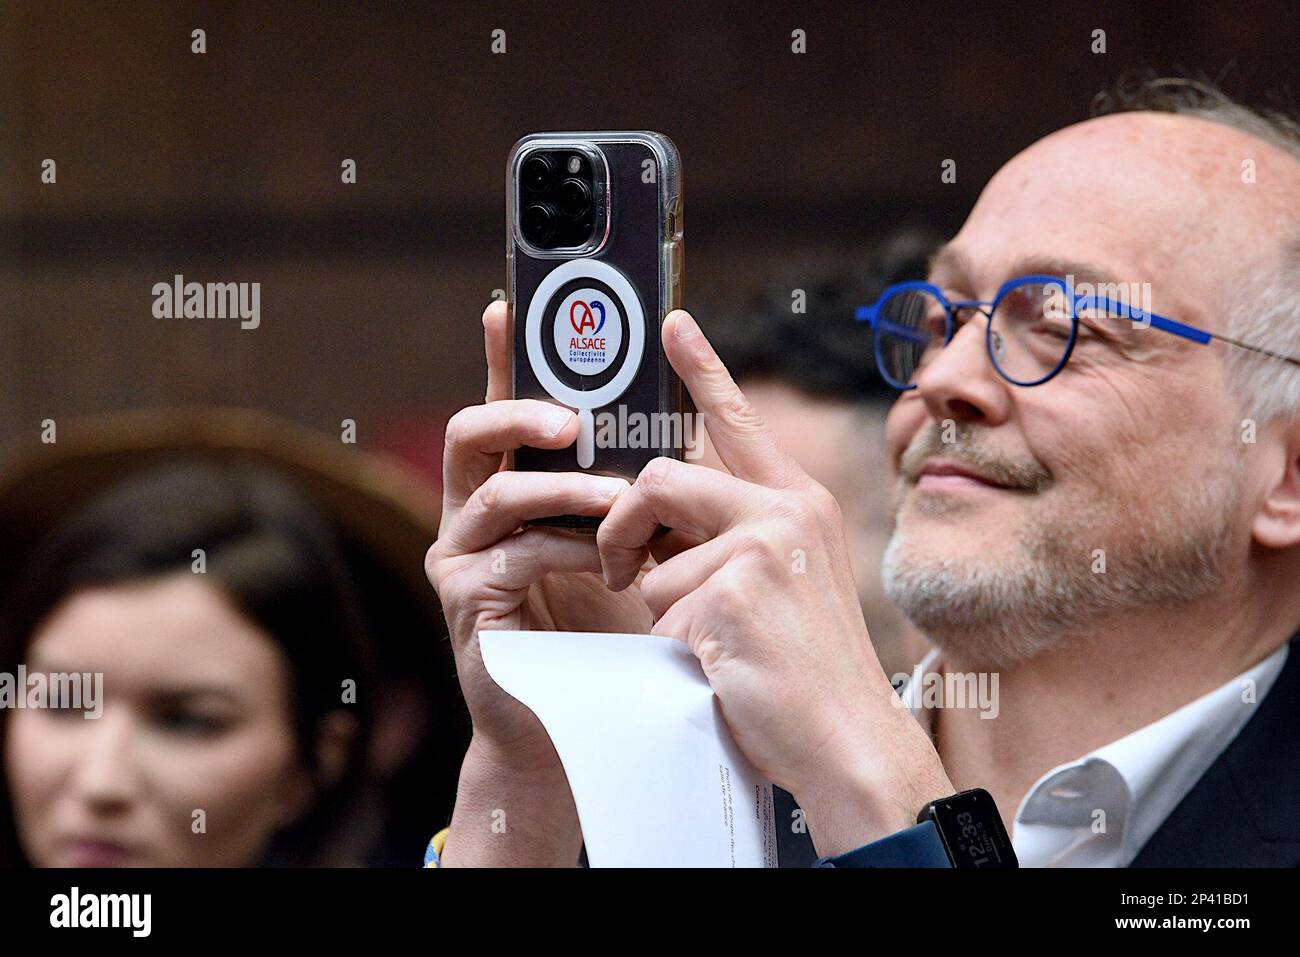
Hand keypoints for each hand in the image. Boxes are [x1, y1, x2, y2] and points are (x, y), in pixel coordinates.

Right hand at [426, 301, 653, 864]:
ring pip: (497, 490)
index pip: (499, 406)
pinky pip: (514, 555)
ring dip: (565, 488)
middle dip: (522, 409)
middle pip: (470, 431)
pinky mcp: (466, 600)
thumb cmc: (600, 623)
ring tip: (620, 496)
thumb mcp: (620, 539)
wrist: (569, 718)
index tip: (507, 303)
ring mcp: (460, 555)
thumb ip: (627, 484)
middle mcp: (469, 511)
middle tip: (575, 417)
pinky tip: (607, 559)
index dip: (500, 355)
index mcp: (506, 484)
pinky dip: (567, 549)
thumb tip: (676, 422)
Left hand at [597, 310, 953, 856]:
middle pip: (663, 478)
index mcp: (798, 503)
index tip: (670, 323)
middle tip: (615, 564)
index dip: (702, 368)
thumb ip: (734, 536)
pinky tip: (718, 665)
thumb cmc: (806, 667)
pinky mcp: (734, 591)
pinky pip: (659, 607)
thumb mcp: (785, 580)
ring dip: (658, 604)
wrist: (849, 740)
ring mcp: (762, 547)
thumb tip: (657, 519)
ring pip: (654, 556)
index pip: (739, 421)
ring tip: (703, 640)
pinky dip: (671, 644)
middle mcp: (785, 510)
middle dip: (623, 524)